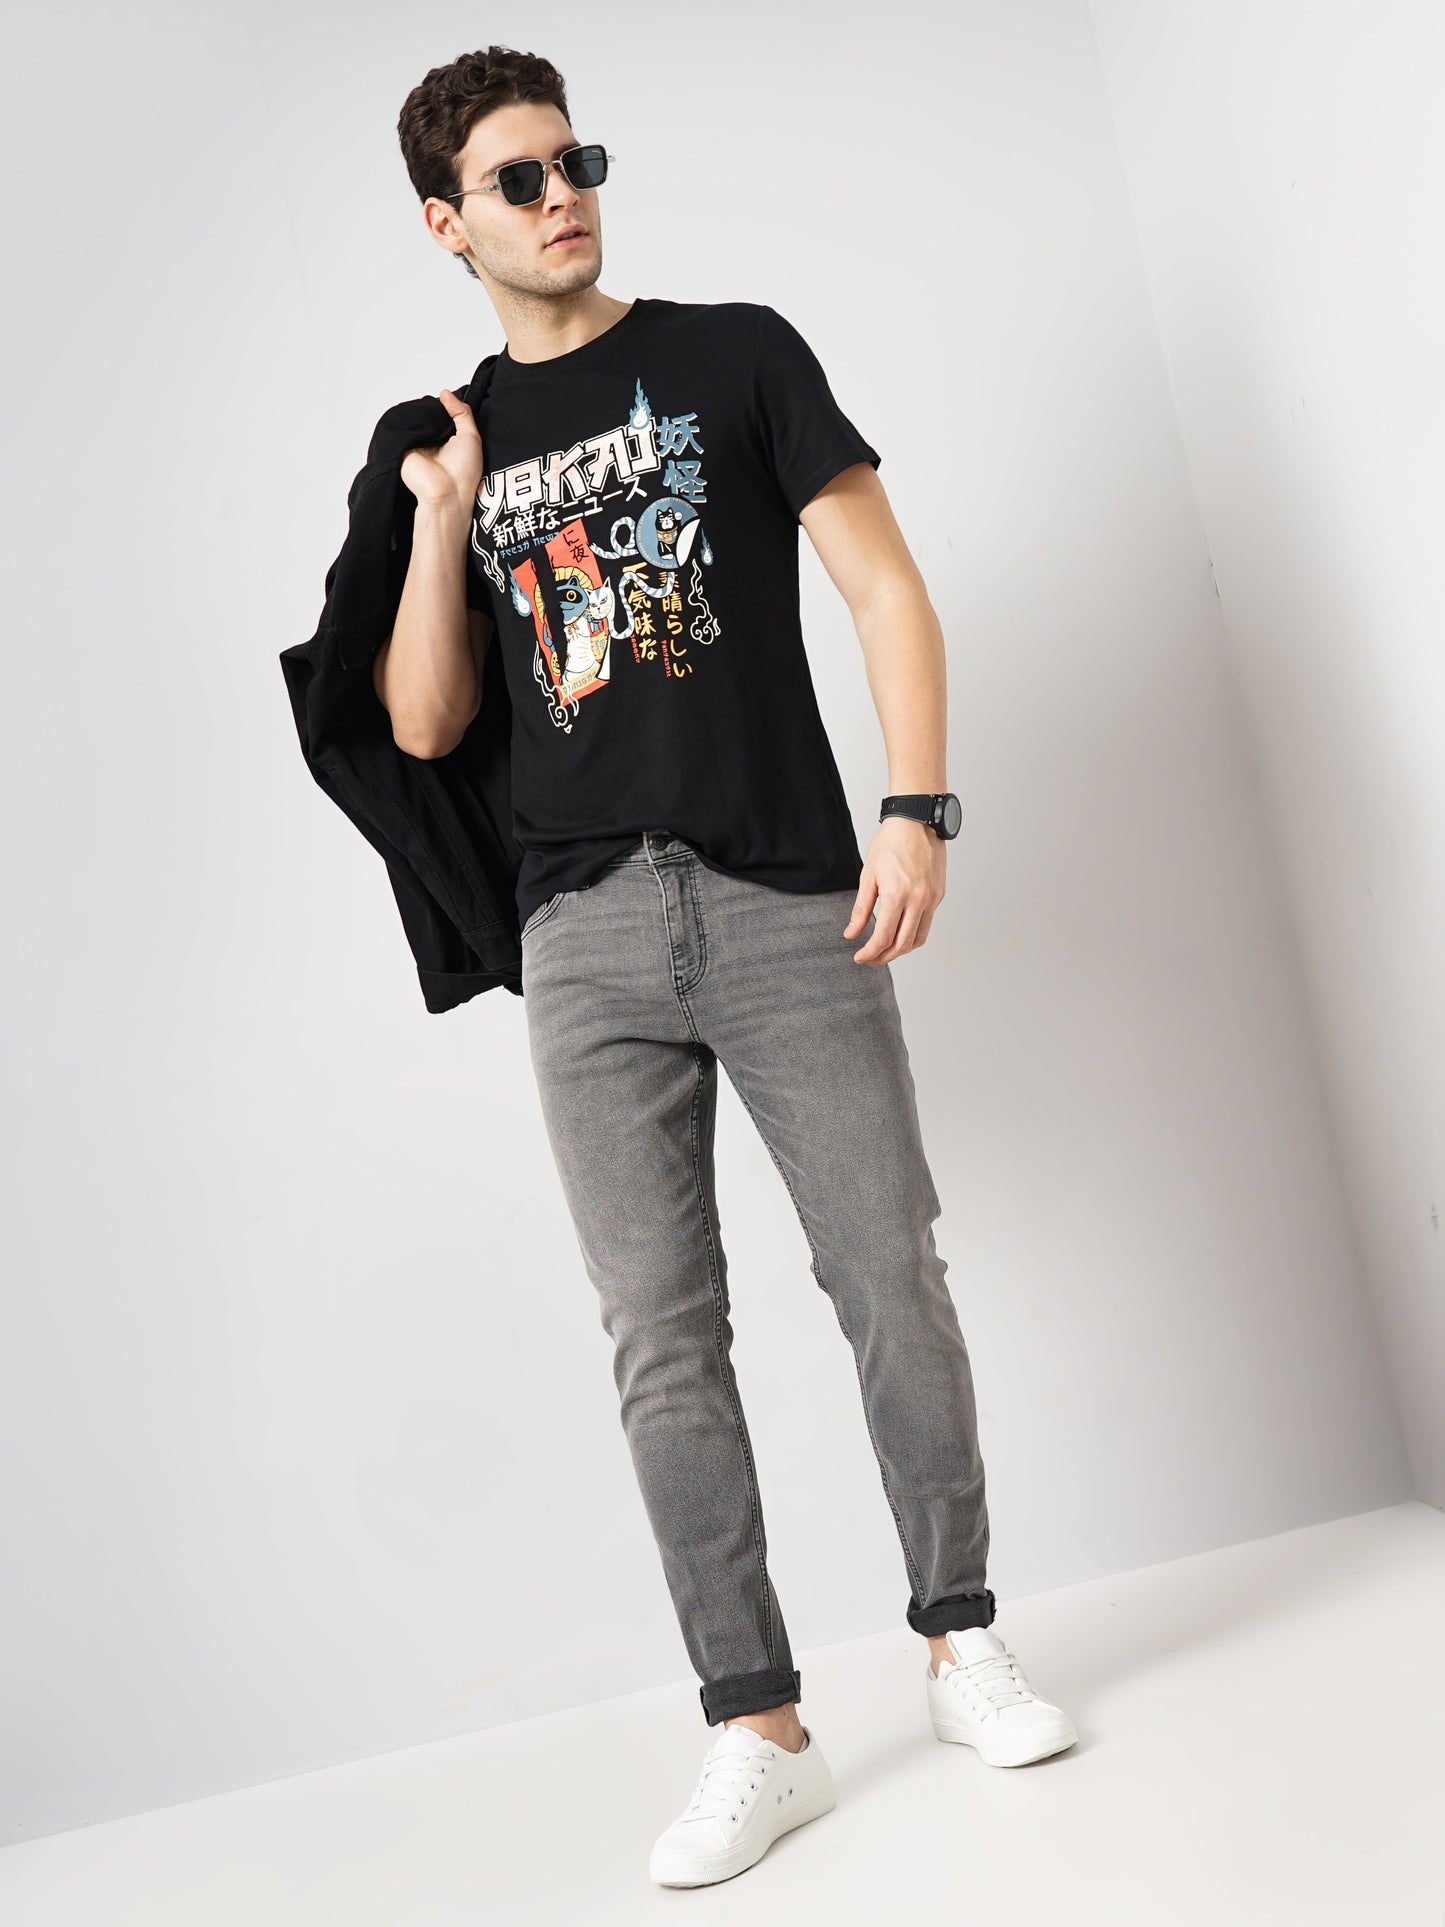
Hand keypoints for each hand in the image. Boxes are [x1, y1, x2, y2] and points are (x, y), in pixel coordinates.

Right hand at [399, 389, 484, 515]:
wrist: (446, 494)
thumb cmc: (464, 473)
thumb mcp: (471, 436)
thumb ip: (462, 413)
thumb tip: (445, 394)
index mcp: (449, 441)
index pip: (443, 417)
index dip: (446, 406)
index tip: (448, 397)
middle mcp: (432, 443)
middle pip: (429, 416)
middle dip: (433, 407)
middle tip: (440, 401)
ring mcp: (417, 445)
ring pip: (416, 419)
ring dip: (422, 413)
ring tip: (429, 411)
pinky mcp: (403, 447)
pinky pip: (403, 427)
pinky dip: (408, 420)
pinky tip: (416, 416)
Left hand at [846, 816, 945, 963]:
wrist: (916, 822)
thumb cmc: (891, 843)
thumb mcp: (868, 876)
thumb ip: (861, 909)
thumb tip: (852, 933)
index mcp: (897, 895)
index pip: (884, 937)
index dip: (870, 953)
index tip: (860, 958)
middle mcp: (918, 900)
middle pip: (903, 944)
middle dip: (885, 957)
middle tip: (871, 959)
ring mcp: (932, 899)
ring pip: (919, 938)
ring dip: (902, 949)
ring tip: (886, 950)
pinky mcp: (939, 895)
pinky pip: (927, 923)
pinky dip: (913, 933)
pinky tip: (901, 931)